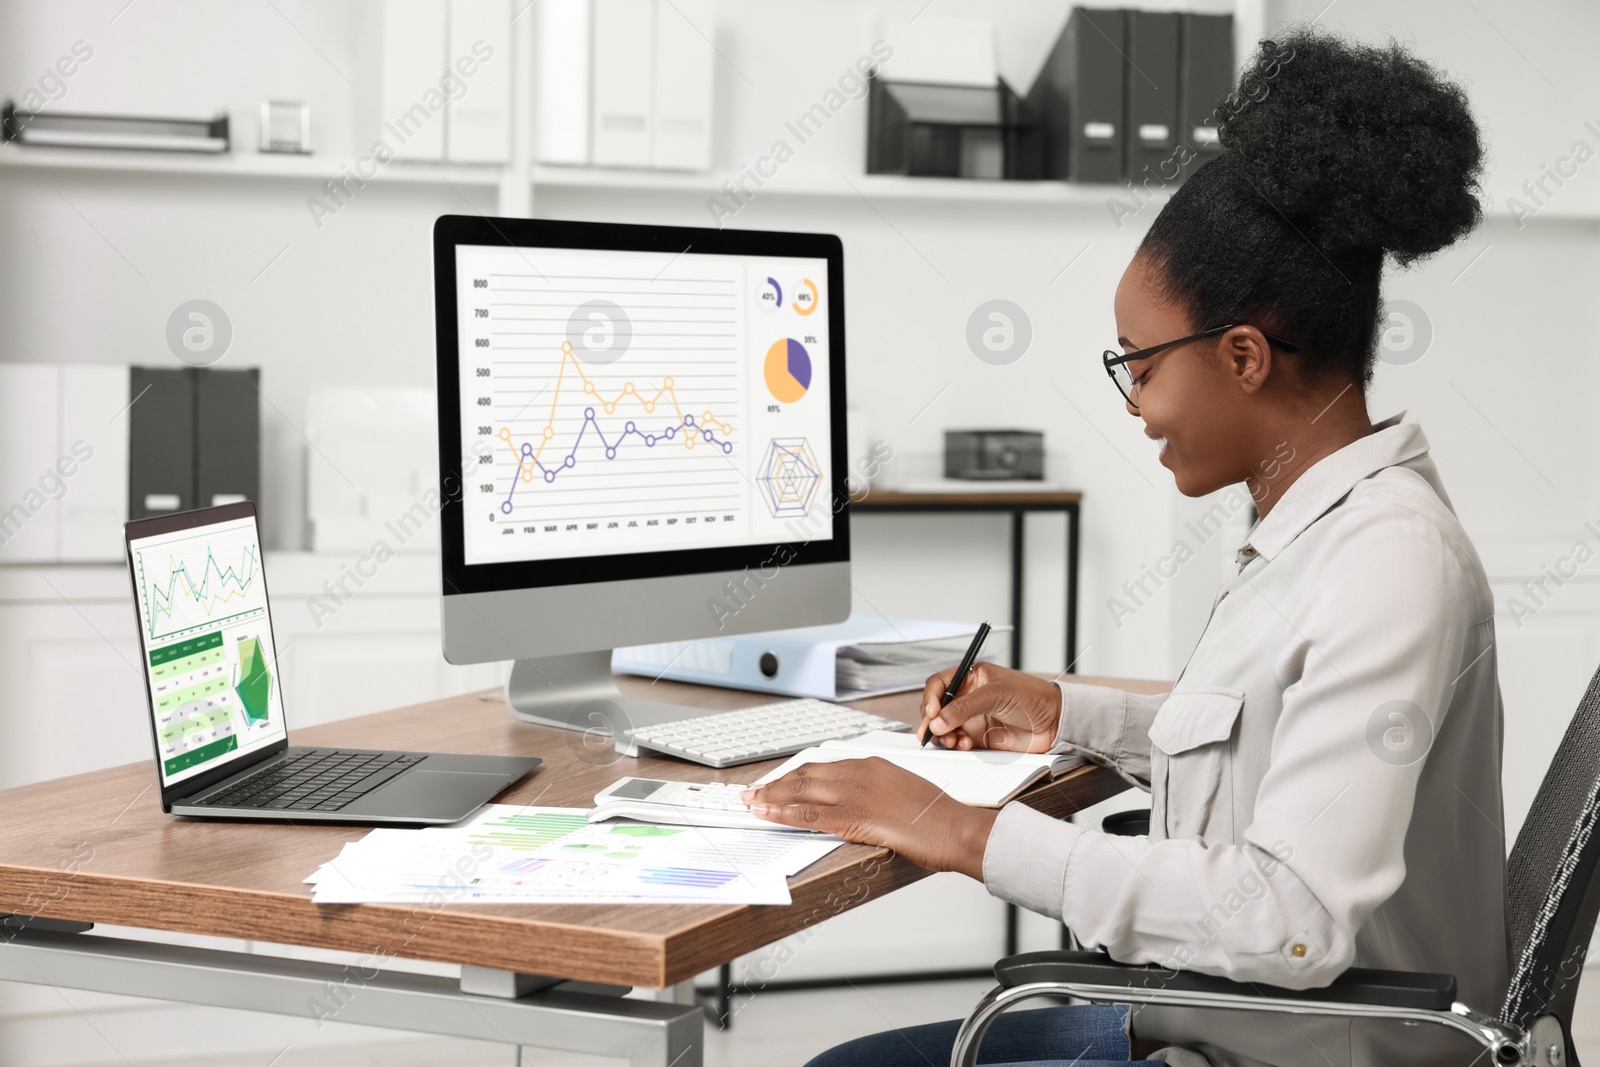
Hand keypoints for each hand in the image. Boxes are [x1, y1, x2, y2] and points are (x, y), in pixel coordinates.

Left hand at [742, 758, 996, 879]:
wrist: (953, 827)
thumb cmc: (936, 816)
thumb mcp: (904, 792)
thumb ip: (879, 793)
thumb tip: (865, 803)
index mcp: (872, 765)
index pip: (824, 767)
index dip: (798, 775)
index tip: (781, 781)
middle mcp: (859, 772)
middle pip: (807, 774)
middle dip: (777, 783)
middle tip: (756, 790)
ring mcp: (855, 792)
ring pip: (801, 790)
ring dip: (772, 796)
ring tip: (752, 801)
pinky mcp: (853, 815)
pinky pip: (808, 812)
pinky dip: (782, 812)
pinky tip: (767, 813)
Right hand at [919, 663, 1060, 751]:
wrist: (1056, 722)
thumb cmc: (1034, 697)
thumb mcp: (997, 694)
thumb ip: (966, 707)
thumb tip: (938, 721)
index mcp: (972, 677)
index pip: (940, 684)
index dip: (931, 698)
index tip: (931, 713)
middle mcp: (969, 697)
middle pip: (937, 708)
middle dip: (933, 720)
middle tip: (934, 731)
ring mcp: (973, 718)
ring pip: (944, 728)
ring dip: (943, 736)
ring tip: (952, 740)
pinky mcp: (979, 738)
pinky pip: (957, 742)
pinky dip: (955, 745)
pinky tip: (964, 745)